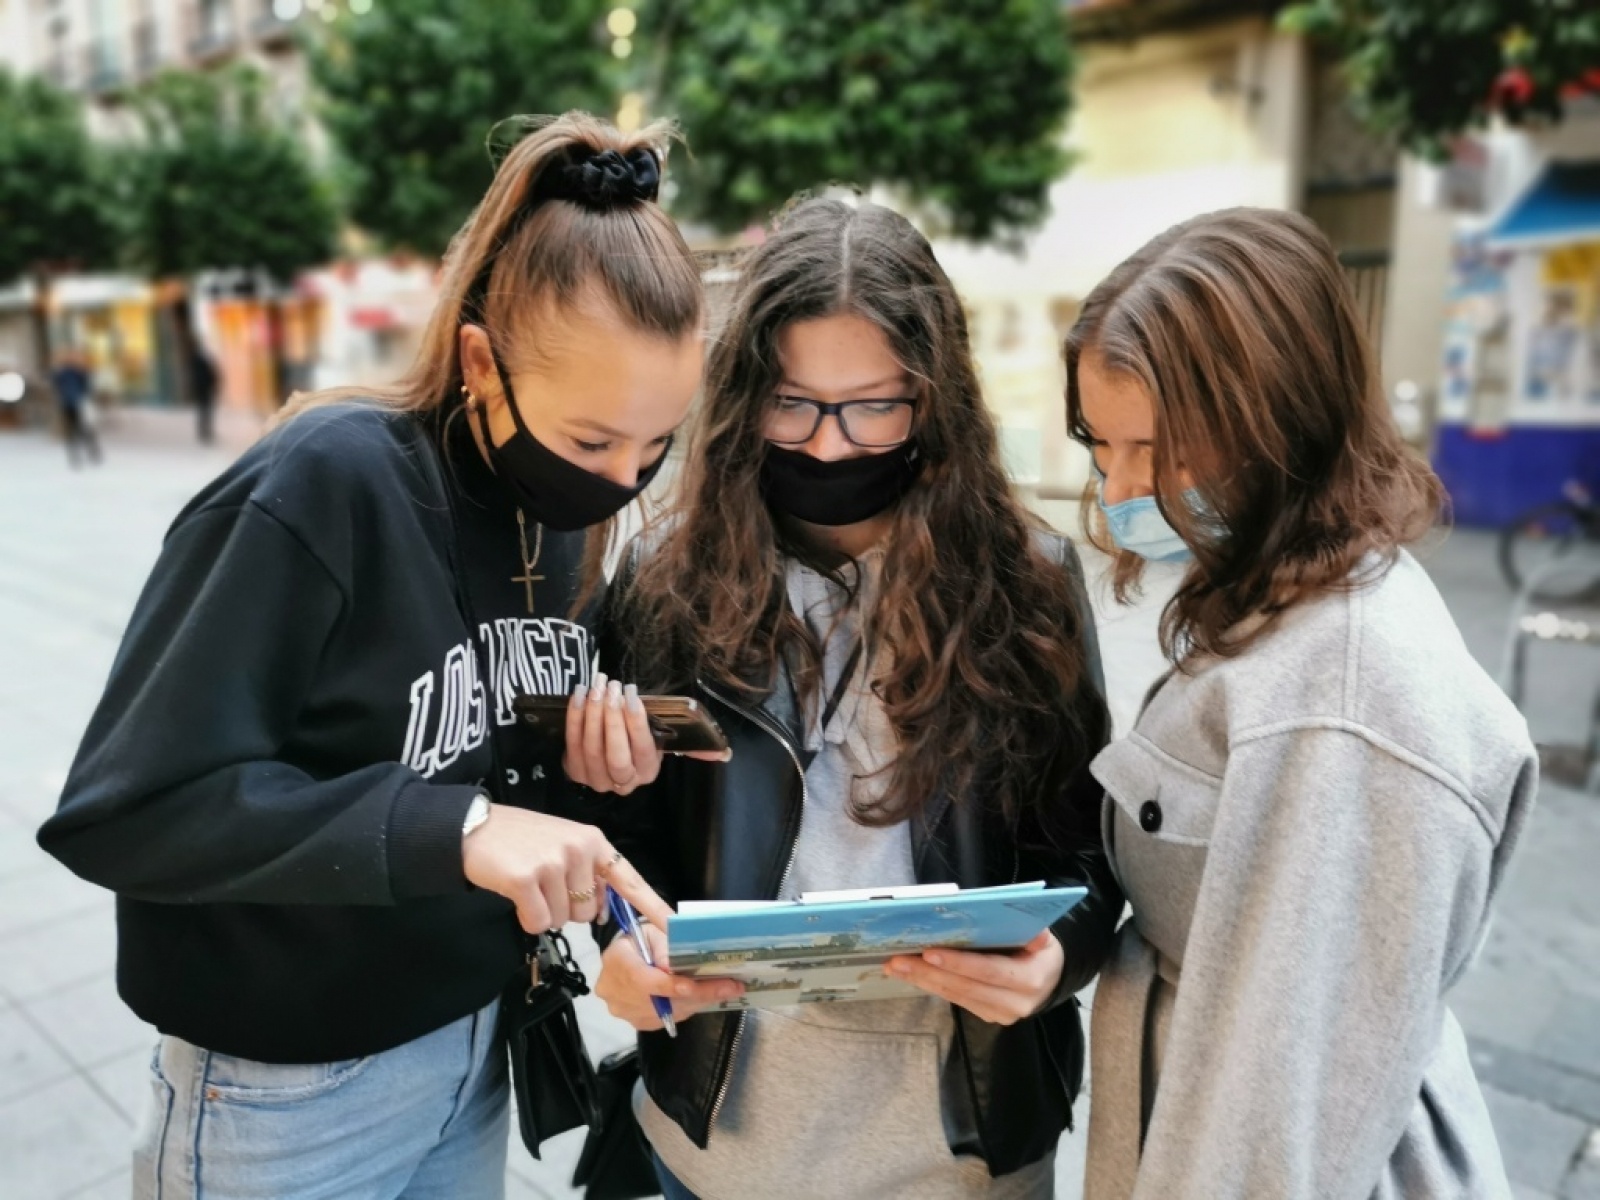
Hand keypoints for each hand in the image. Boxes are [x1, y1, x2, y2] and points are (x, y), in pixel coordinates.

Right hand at [461, 804, 672, 933]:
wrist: (475, 828)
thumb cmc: (522, 839)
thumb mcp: (565, 844)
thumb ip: (590, 873)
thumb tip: (603, 912)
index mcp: (594, 841)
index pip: (630, 879)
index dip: (652, 906)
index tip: (674, 926)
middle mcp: (580, 849)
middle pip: (588, 912)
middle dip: (567, 907)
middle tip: (544, 882)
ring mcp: (554, 863)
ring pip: (563, 919)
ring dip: (544, 910)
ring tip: (529, 882)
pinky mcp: (527, 879)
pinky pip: (538, 922)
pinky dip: (526, 917)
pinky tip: (516, 893)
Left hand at [564, 674, 729, 794]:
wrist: (606, 751)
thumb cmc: (638, 739)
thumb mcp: (664, 741)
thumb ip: (693, 746)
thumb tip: (723, 754)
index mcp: (647, 771)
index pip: (642, 750)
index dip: (635, 724)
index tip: (631, 695)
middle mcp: (622, 781)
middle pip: (614, 754)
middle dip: (611, 719)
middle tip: (611, 687)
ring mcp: (595, 779)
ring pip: (591, 748)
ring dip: (591, 714)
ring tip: (596, 686)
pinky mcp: (574, 771)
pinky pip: (571, 744)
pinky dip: (574, 718)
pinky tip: (579, 695)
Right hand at [596, 922, 743, 1030]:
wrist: (629, 955)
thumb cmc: (644, 938)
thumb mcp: (654, 932)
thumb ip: (663, 947)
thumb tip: (674, 966)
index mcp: (616, 960)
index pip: (642, 978)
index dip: (668, 985)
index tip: (693, 986)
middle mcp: (613, 990)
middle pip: (659, 1000)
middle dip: (698, 994)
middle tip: (731, 987)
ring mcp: (623, 1010)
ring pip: (668, 1012)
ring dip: (699, 1001)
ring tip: (727, 990)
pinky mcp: (636, 1021)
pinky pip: (667, 1019)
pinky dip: (689, 1008)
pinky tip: (707, 996)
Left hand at [885, 930, 1064, 1025]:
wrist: (1049, 978)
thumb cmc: (1039, 950)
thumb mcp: (1043, 938)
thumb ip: (1035, 932)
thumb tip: (1036, 930)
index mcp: (1030, 980)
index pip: (989, 971)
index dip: (959, 963)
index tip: (929, 953)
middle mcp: (1014, 1003)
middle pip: (965, 987)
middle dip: (929, 973)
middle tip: (899, 960)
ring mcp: (999, 1013)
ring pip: (955, 996)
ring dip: (923, 980)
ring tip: (895, 966)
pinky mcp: (986, 1015)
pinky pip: (955, 1000)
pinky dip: (931, 985)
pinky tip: (910, 975)